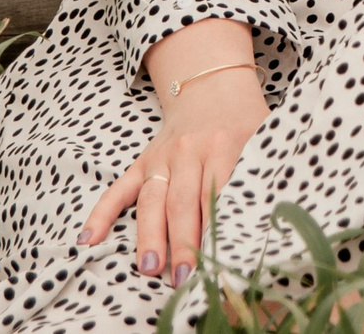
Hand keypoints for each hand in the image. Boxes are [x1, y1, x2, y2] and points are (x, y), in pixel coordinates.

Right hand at [79, 62, 267, 283]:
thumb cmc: (244, 120)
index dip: (215, 226)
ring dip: (149, 235)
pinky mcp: (142, 161)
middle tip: (182, 276)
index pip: (217, 193)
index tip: (216, 257)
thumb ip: (265, 168)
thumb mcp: (264, 137)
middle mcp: (188, 150)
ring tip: (150, 267)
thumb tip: (276, 212)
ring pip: (152, 200)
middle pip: (183, 202)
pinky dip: (101, 214)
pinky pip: (118, 189)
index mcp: (224, 145)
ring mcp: (160, 157)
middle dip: (182, 241)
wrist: (213, 87)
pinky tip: (88, 240)